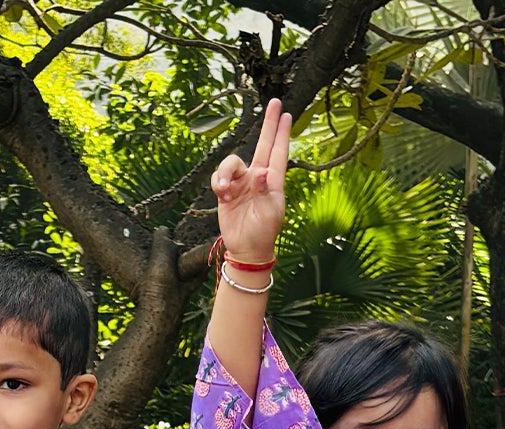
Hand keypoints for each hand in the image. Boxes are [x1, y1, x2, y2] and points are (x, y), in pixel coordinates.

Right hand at [212, 99, 289, 264]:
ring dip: (226, 172)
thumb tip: (260, 173)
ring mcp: (241, 183)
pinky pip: (218, 177)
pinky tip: (222, 194)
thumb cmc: (263, 232)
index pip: (278, 152)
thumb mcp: (270, 213)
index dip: (282, 133)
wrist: (246, 250)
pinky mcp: (226, 192)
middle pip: (262, 144)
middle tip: (273, 102)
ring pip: (232, 162)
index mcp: (272, 181)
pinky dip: (218, 182)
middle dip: (267, 124)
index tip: (286, 113)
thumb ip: (264, 191)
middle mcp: (257, 177)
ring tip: (225, 191)